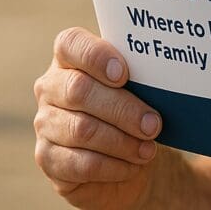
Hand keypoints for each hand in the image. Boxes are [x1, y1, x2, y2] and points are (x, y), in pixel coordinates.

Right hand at [33, 27, 167, 208]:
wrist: (131, 155)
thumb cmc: (136, 109)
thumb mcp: (140, 87)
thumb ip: (142, 75)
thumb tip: (165, 75)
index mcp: (70, 58)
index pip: (70, 43)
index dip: (95, 56)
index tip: (124, 74)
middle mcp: (50, 87)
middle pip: (79, 90)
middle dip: (122, 109)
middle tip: (153, 124)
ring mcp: (45, 123)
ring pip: (81, 129)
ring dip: (121, 142)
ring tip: (148, 149)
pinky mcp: (47, 158)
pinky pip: (79, 163)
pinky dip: (112, 166)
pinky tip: (132, 166)